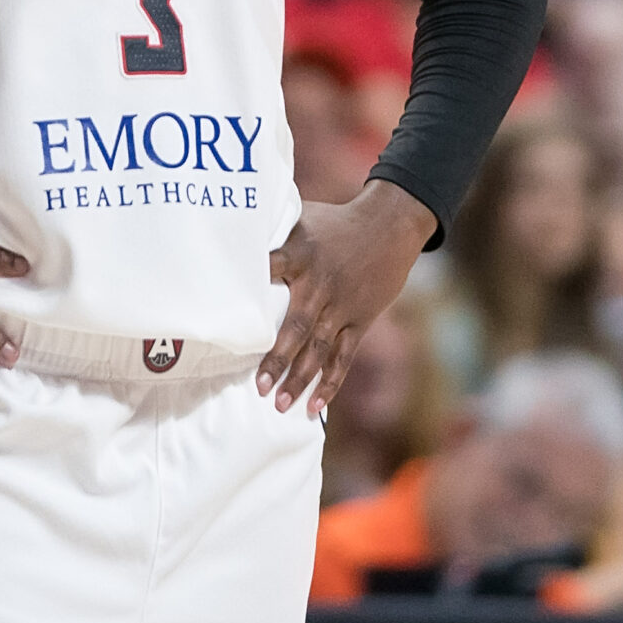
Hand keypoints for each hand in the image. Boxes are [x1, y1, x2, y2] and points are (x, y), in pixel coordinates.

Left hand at [257, 179, 435, 415]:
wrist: (389, 225)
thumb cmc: (336, 221)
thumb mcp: (303, 217)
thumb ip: (274, 231)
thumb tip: (234, 235)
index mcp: (300, 254)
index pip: (271, 268)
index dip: (253, 282)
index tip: (232, 305)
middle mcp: (319, 284)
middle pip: (296, 326)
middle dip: (277, 358)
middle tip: (259, 387)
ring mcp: (341, 305)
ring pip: (319, 348)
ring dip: (300, 378)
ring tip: (281, 404)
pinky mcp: (359, 319)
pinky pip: (343, 356)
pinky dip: (330, 382)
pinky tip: (314, 405)